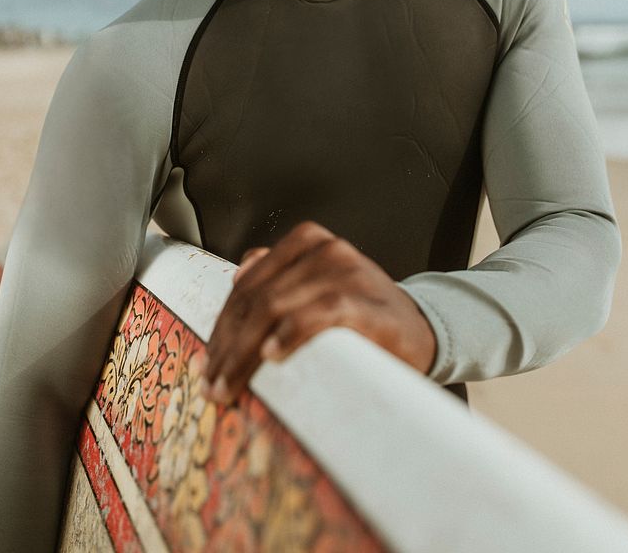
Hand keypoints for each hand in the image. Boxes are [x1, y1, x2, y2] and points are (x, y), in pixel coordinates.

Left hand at [201, 221, 436, 404]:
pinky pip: (319, 314)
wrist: (421, 329)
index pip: (249, 284)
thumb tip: (238, 273)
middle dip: (227, 345)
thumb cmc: (363, 313)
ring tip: (229, 385)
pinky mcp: (364, 302)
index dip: (222, 324)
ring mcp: (346, 272)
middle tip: (211, 384)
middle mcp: (325, 249)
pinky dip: (290, 334)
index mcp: (308, 241)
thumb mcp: (320, 285)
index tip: (206, 361)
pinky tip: (271, 355)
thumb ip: (282, 274)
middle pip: (257, 298)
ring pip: (276, 307)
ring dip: (244, 352)